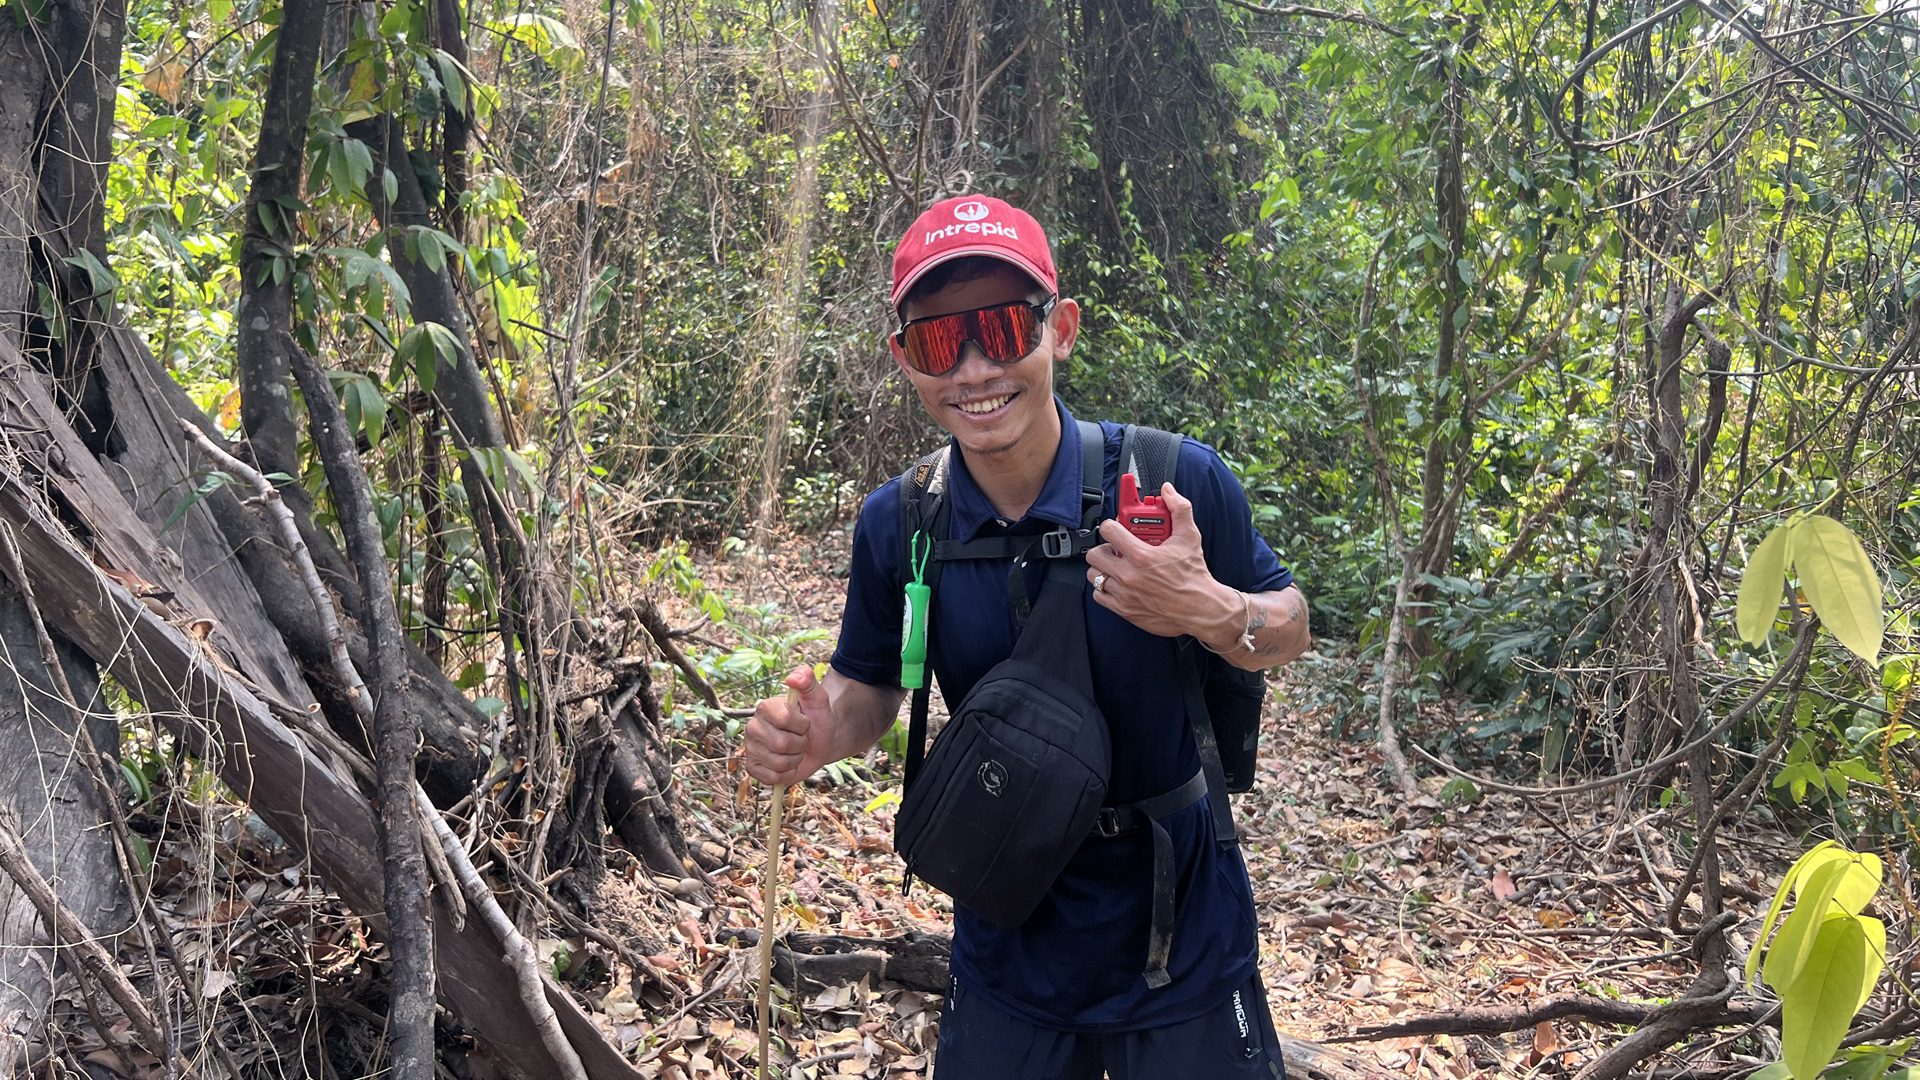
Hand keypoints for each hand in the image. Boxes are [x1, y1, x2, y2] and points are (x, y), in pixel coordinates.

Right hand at [742, 665, 834, 785]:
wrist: (820, 742)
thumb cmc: (817, 719)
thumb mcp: (818, 698)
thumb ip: (808, 681)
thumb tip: (793, 676)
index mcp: (765, 707)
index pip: (785, 719)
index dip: (802, 725)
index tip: (804, 723)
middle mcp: (753, 727)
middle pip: (781, 744)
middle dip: (800, 744)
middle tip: (801, 739)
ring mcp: (751, 748)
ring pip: (778, 763)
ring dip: (795, 760)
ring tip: (795, 751)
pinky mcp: (753, 767)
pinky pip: (771, 778)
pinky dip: (786, 774)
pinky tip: (787, 764)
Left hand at [1084, 482, 1238, 642]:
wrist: (1201, 609)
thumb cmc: (1194, 576)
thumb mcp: (1189, 537)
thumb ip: (1179, 509)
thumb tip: (1169, 491)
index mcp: (1142, 556)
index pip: (1108, 531)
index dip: (1110, 525)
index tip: (1115, 527)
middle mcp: (1129, 576)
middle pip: (1095, 554)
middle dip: (1104, 548)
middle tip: (1115, 548)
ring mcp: (1124, 594)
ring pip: (1094, 575)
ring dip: (1103, 568)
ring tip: (1116, 566)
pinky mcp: (1124, 610)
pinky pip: (1098, 595)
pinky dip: (1104, 588)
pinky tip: (1117, 583)